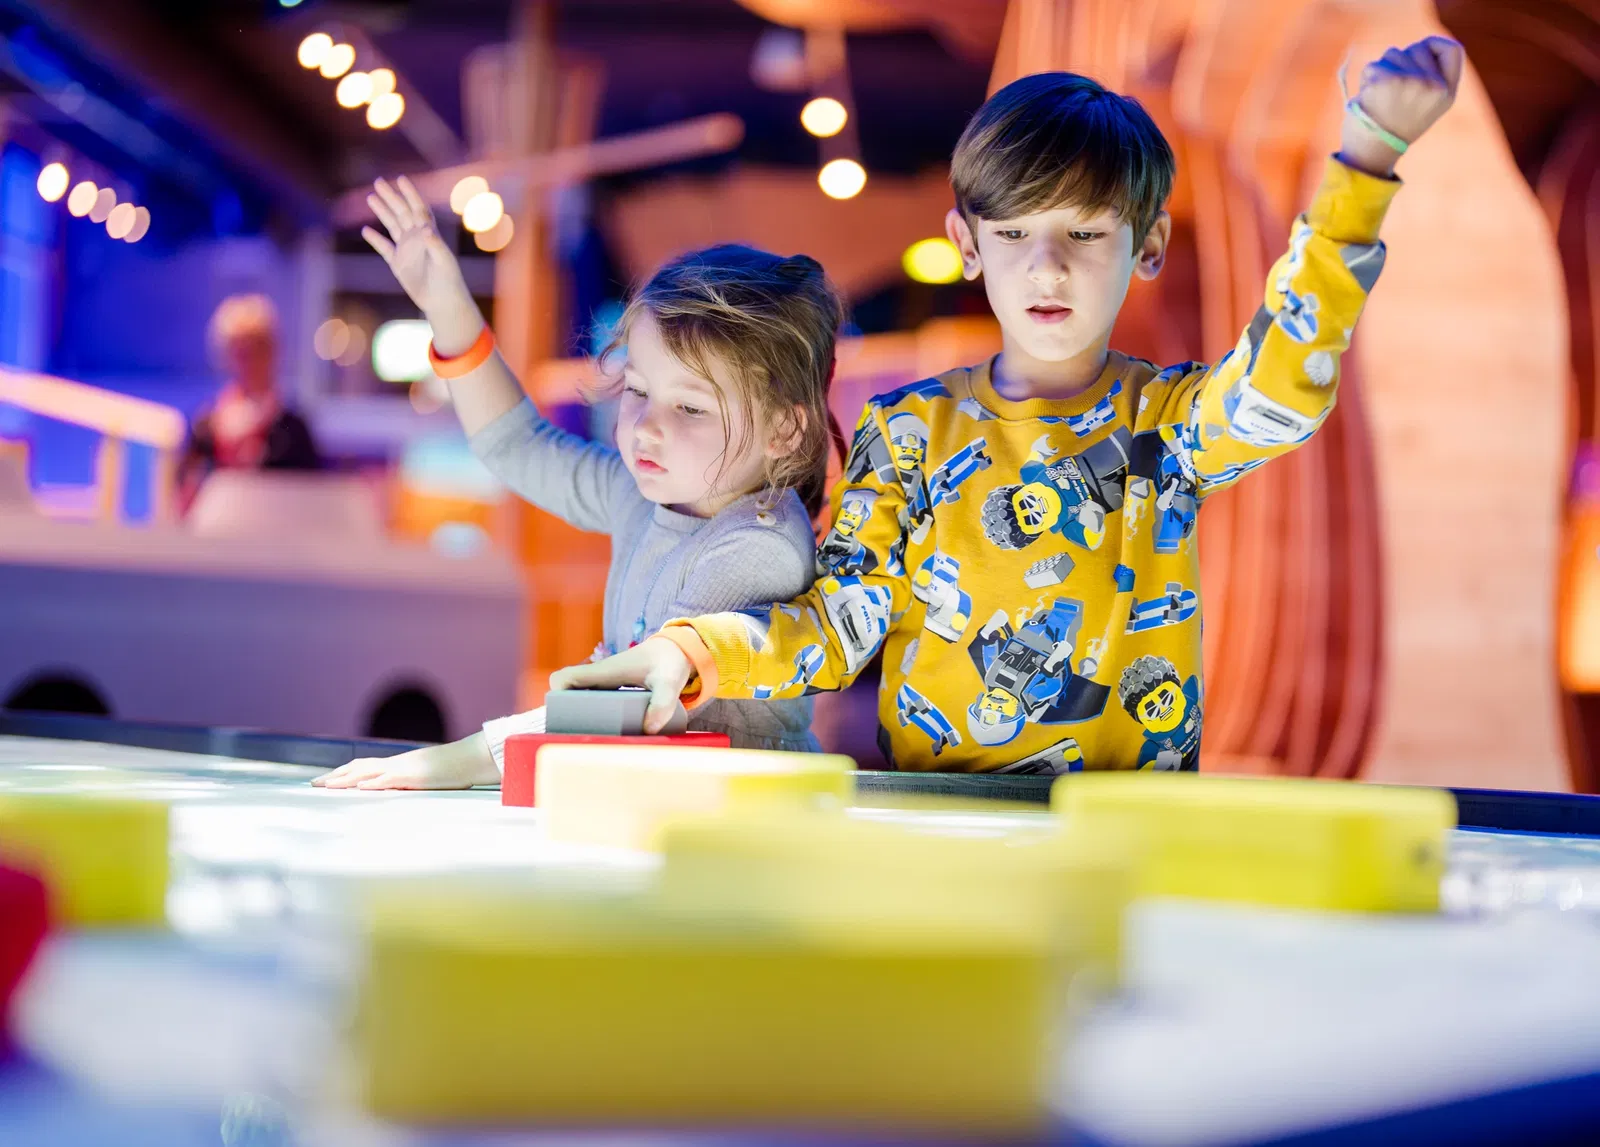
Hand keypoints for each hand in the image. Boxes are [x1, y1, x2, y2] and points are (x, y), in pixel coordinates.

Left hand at [312, 733, 498, 789]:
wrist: (471, 758)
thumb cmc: (454, 769)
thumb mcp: (429, 777)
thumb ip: (414, 781)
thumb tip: (406, 788)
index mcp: (398, 765)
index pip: (365, 766)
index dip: (344, 772)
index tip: (327, 779)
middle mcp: (396, 764)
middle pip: (359, 766)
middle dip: (335, 775)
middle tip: (313, 783)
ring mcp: (403, 768)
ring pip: (368, 771)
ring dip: (345, 778)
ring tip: (325, 785)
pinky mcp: (414, 776)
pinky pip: (390, 778)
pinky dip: (373, 782)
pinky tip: (359, 786)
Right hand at [362, 176, 481, 350]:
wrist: (443, 301)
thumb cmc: (449, 280)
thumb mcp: (444, 261)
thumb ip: (434, 244)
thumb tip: (425, 228)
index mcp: (429, 233)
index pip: (418, 208)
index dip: (410, 193)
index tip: (401, 179)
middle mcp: (417, 238)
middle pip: (402, 212)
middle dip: (390, 197)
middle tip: (378, 181)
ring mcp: (407, 249)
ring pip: (392, 225)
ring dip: (382, 212)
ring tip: (371, 197)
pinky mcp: (398, 263)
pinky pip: (384, 248)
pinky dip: (375, 239)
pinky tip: (365, 230)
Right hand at [548, 636, 695, 733]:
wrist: (677, 650)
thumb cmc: (670, 663)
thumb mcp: (669, 683)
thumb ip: (662, 704)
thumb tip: (648, 729)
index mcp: (604, 672)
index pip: (565, 678)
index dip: (557, 695)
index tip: (565, 714)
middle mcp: (600, 676)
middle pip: (567, 692)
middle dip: (567, 713)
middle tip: (581, 734)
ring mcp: (606, 682)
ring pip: (580, 697)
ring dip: (581, 715)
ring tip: (594, 737)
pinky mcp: (615, 688)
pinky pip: (595, 700)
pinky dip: (595, 713)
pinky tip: (610, 731)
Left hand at [1340, 37, 1463, 172]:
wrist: (1371, 154)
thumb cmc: (1394, 129)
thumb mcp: (1426, 106)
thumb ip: (1432, 79)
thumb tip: (1422, 48)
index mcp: (1447, 92)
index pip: (1453, 49)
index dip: (1433, 46)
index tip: (1420, 54)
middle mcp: (1434, 86)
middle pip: (1419, 48)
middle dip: (1402, 60)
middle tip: (1393, 90)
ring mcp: (1413, 81)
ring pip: (1394, 53)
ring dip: (1383, 70)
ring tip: (1381, 97)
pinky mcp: (1388, 80)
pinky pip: (1374, 65)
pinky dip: (1367, 78)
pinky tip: (1369, 97)